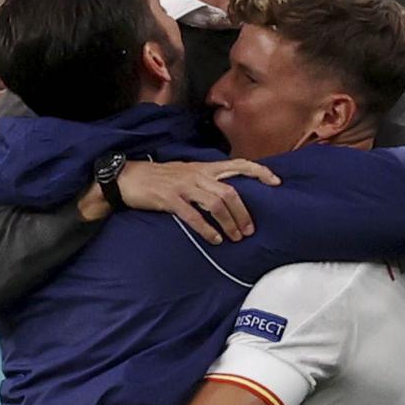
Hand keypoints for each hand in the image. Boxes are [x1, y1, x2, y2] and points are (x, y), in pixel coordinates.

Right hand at [112, 158, 281, 243]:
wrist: (128, 178)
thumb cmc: (161, 179)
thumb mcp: (187, 174)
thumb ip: (208, 182)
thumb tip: (231, 196)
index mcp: (204, 167)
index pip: (238, 164)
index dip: (259, 171)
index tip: (276, 182)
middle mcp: (197, 174)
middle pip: (231, 191)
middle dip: (244, 213)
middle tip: (249, 231)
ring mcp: (183, 186)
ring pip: (216, 203)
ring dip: (229, 223)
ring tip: (235, 238)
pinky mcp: (170, 199)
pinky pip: (193, 216)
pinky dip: (207, 229)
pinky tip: (215, 240)